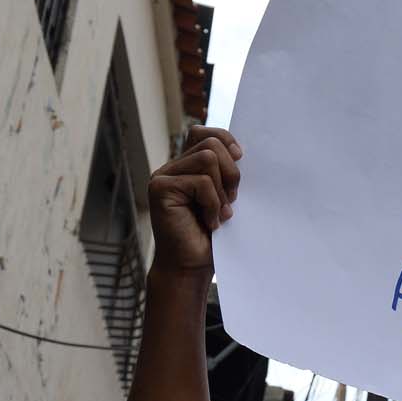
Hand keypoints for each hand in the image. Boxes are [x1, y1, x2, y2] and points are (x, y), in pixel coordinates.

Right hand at [146, 125, 241, 272]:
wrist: (191, 267)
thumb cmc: (211, 236)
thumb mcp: (225, 198)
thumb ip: (226, 174)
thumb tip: (241, 151)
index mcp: (186, 166)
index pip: (204, 133)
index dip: (225, 140)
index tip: (241, 158)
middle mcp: (172, 168)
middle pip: (210, 144)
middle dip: (231, 172)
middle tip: (233, 200)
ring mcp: (163, 177)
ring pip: (208, 159)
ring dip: (223, 190)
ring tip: (221, 213)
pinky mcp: (160, 189)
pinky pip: (201, 182)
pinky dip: (213, 204)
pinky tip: (211, 223)